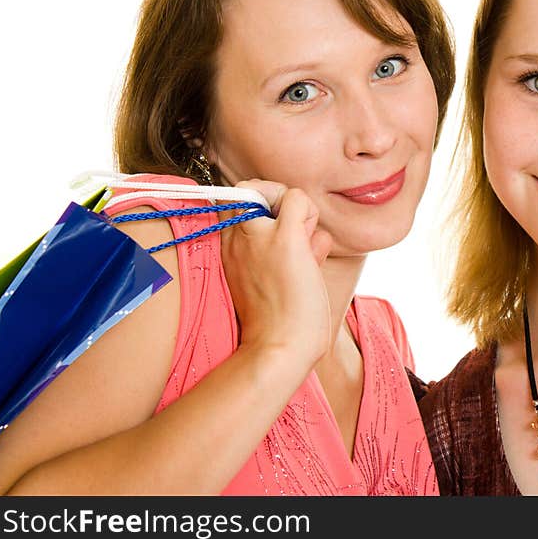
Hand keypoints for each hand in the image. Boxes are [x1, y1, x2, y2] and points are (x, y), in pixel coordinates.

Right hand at [219, 180, 333, 364]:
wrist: (278, 349)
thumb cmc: (278, 322)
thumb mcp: (263, 277)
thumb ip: (276, 248)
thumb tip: (308, 229)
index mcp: (225, 247)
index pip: (237, 201)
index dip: (262, 210)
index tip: (275, 237)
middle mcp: (235, 236)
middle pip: (255, 190)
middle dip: (279, 208)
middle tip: (292, 243)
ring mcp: (258, 235)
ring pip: (282, 193)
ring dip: (302, 219)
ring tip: (304, 258)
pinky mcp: (284, 239)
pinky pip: (298, 198)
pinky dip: (311, 216)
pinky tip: (312, 251)